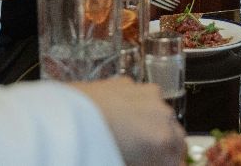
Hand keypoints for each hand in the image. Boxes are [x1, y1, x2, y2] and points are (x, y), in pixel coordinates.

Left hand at [71, 77, 185, 165]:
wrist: (63, 118)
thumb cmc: (92, 148)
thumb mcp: (124, 162)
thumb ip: (145, 160)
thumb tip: (146, 160)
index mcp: (163, 140)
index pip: (177, 158)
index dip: (168, 162)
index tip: (158, 163)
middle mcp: (160, 113)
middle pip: (173, 134)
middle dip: (162, 145)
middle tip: (142, 154)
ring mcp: (145, 94)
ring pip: (157, 112)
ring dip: (148, 123)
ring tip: (126, 135)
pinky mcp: (126, 82)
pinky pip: (138, 98)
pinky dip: (133, 107)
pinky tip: (113, 117)